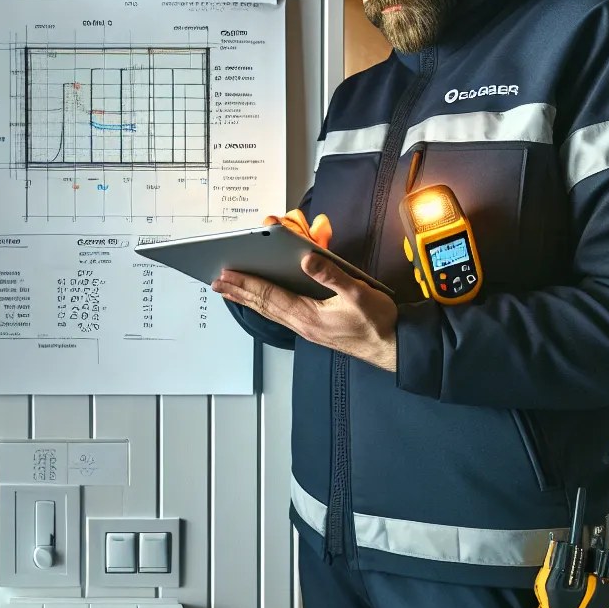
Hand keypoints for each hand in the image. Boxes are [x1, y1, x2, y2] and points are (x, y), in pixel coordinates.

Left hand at [213, 253, 396, 370]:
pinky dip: (266, 306)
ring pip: (270, 311)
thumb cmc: (379, 323)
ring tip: (229, 291)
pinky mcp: (314, 330)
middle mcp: (303, 325)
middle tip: (216, 283)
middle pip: (263, 305)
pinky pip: (282, 315)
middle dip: (239, 292)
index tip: (226, 274)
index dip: (247, 283)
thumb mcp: (360, 294)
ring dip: (249, 299)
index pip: (270, 296)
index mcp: (310, 316)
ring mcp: (307, 329)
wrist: (393, 348)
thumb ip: (333, 276)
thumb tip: (307, 259)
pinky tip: (261, 302)